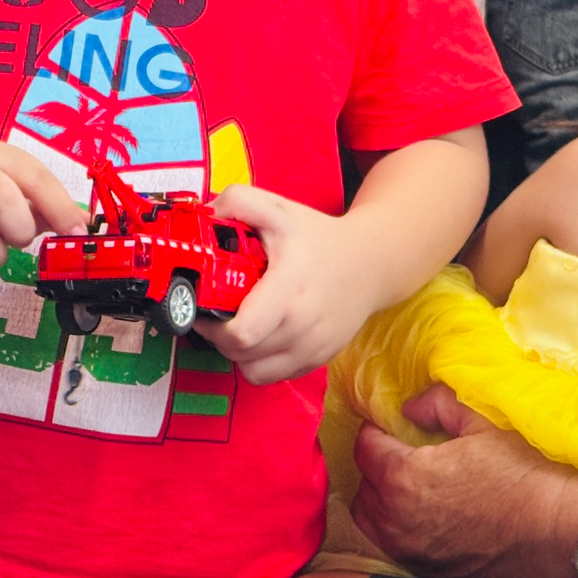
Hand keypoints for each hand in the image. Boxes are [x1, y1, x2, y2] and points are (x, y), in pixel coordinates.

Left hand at [198, 184, 376, 384]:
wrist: (372, 263)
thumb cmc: (320, 237)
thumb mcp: (279, 208)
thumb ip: (238, 202)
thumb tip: (205, 214)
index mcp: (289, 289)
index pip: (241, 334)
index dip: (213, 326)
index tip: (205, 308)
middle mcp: (302, 326)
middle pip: (241, 354)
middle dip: (219, 337)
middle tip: (216, 315)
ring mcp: (312, 347)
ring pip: (255, 372)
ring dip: (239, 353)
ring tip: (239, 326)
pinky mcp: (318, 359)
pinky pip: (276, 375)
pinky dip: (261, 361)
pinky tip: (262, 335)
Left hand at [349, 383, 577, 577]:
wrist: (564, 536)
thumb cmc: (526, 475)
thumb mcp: (482, 423)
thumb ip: (437, 405)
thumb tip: (409, 408)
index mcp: (404, 478)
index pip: (364, 449)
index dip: (374, 431)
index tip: (388, 425)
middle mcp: (397, 521)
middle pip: (364, 487)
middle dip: (376, 466)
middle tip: (401, 453)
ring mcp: (412, 552)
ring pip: (373, 522)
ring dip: (382, 500)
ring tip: (409, 485)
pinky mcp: (430, 574)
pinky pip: (396, 546)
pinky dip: (399, 529)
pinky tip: (428, 516)